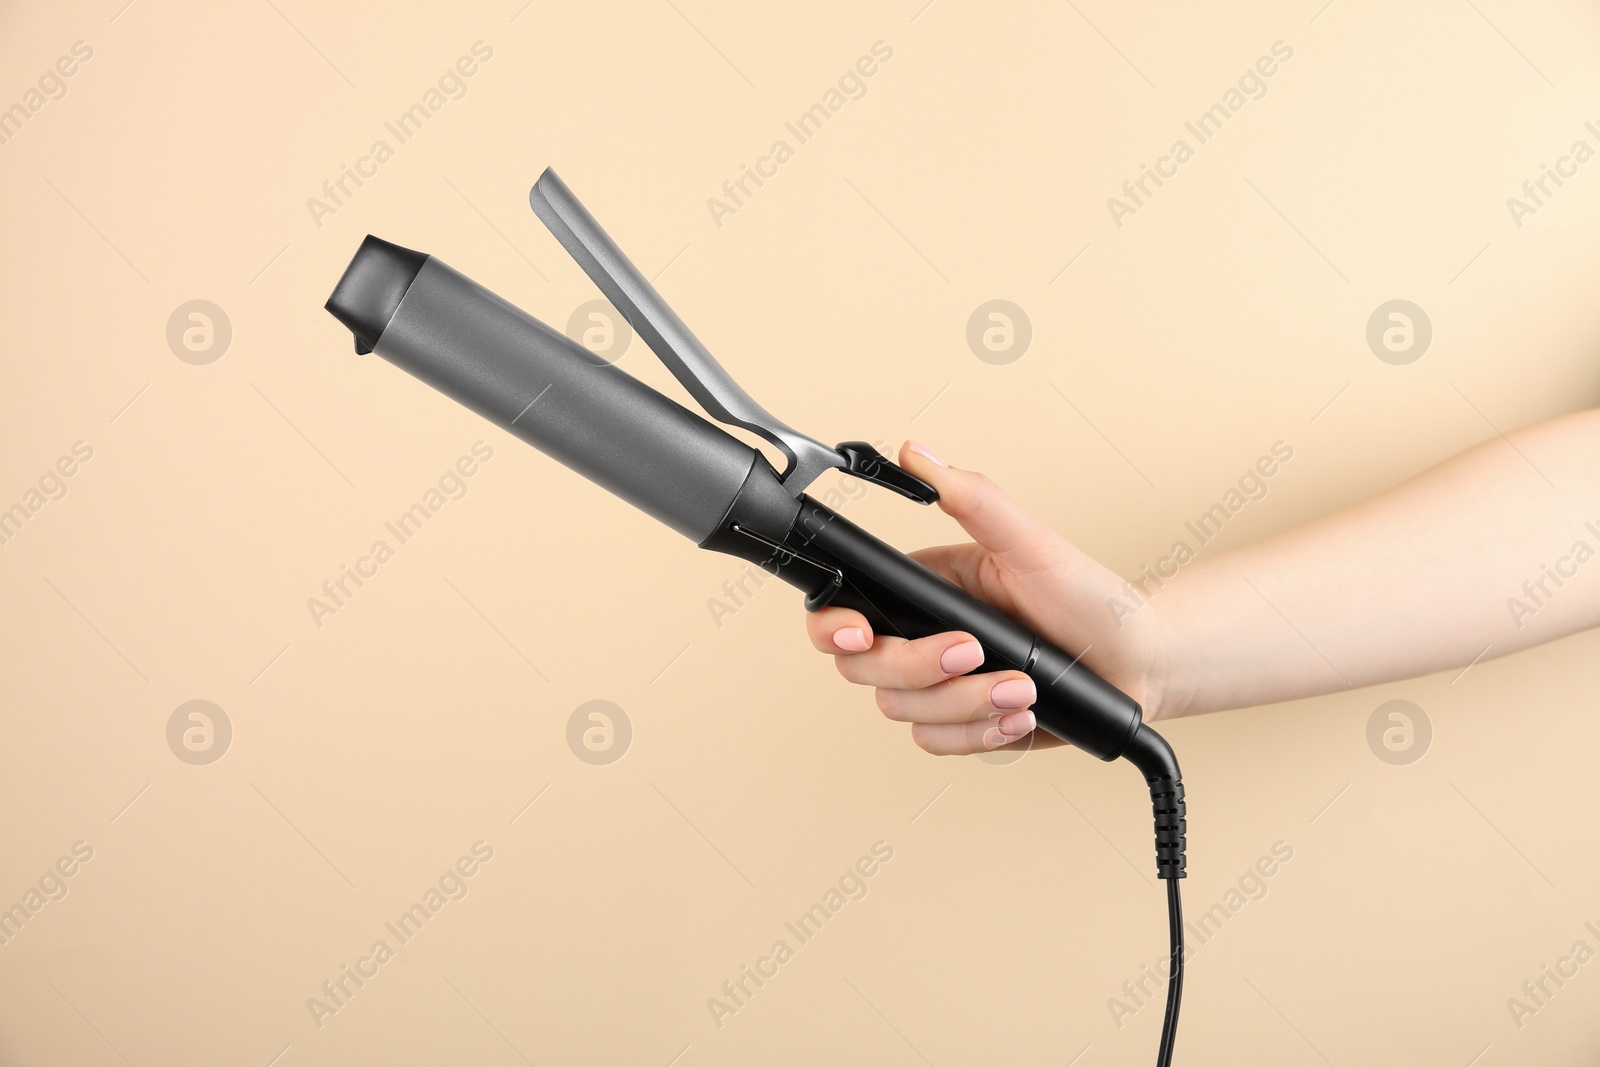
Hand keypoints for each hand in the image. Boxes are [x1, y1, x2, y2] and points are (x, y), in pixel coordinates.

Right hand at [804, 441, 1172, 754]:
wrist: (1139, 662)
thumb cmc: (1090, 597)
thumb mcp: (1029, 543)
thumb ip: (971, 499)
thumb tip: (917, 453)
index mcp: (925, 589)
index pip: (846, 607)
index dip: (834, 625)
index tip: (861, 632)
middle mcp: (923, 638)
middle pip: (866, 668)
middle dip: (920, 668)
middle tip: (976, 651)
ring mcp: (942, 685)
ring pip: (904, 711)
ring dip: (964, 704)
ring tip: (1020, 688)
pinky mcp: (966, 723)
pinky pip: (938, 742)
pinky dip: (978, 733)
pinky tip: (1019, 716)